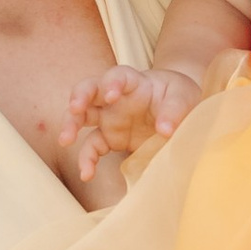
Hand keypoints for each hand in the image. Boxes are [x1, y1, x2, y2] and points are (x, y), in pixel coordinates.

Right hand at [66, 63, 201, 180]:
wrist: (178, 111)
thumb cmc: (179, 96)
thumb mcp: (184, 97)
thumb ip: (175, 110)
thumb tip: (165, 130)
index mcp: (134, 82)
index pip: (118, 76)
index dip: (112, 83)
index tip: (111, 95)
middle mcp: (115, 97)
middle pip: (89, 90)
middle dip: (79, 97)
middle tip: (75, 108)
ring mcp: (109, 117)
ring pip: (82, 116)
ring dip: (70, 125)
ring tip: (65, 140)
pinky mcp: (110, 138)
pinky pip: (92, 146)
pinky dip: (87, 159)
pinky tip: (86, 173)